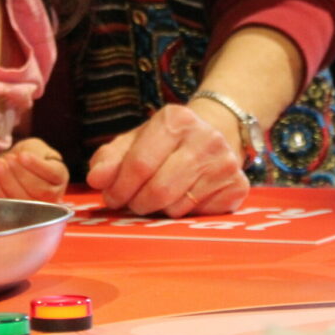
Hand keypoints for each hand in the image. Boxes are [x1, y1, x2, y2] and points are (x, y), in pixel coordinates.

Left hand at [0, 138, 68, 202]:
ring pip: (26, 201)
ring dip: (9, 183)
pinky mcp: (22, 213)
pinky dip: (0, 194)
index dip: (37, 165)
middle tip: (7, 159)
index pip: (53, 173)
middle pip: (40, 190)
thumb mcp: (36, 147)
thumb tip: (19, 158)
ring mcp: (39, 207)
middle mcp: (54, 195)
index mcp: (60, 176)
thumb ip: (32, 151)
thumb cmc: (32, 156)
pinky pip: (12, 208)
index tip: (22, 155)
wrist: (23, 168)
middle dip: (21, 174)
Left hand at [86, 104, 248, 216]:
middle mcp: (206, 138)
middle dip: (136, 203)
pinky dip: (181, 212)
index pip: (139, 164)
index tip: (110, 197)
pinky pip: (197, 215)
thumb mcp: (134, 141)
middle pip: (158, 190)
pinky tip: (181, 196)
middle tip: (129, 203)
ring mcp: (226, 163)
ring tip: (155, 197)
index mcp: (175, 119)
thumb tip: (96, 179)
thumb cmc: (165, 141)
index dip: (119, 187)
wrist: (216, 133)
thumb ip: (109, 158)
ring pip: (176, 206)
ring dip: (157, 209)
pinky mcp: (238, 187)